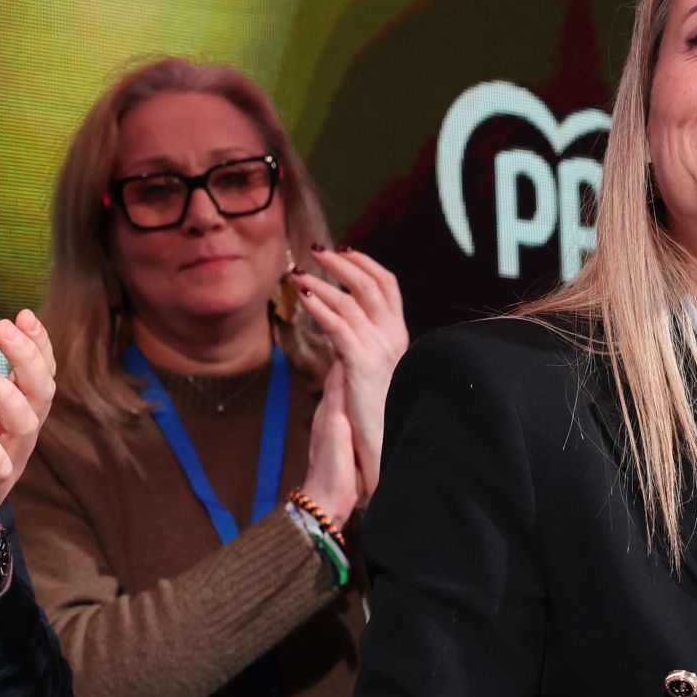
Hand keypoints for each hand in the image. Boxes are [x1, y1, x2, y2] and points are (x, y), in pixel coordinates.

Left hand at [0, 310, 56, 579]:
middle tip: (6, 328)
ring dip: (7, 394)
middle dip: (28, 359)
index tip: (22, 314)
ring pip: (27, 426)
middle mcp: (18, 438)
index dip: (37, 346)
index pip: (39, 375)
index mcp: (13, 416)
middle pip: (41, 394)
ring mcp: (7, 464)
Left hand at [295, 247, 407, 501]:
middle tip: (315, 250)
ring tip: (298, 273)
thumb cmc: (372, 413)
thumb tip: (339, 324)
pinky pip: (338, 326)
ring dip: (323, 282)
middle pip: (372, 283)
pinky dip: (320, 307)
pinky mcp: (361, 365)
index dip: (366, 263)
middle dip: (343, 262)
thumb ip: (357, 345)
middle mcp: (393, 338)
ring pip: (351, 300)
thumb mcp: (366, 370)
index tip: (343, 251)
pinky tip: (303, 299)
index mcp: (398, 336)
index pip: (388, 285)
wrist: (383, 447)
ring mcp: (379, 350)